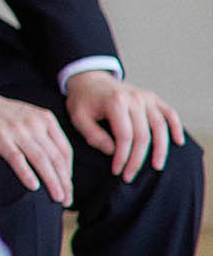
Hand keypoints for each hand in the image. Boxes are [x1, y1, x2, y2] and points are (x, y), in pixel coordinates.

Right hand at [0, 90, 72, 203]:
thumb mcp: (28, 116)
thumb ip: (43, 133)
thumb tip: (56, 163)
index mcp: (45, 119)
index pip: (65, 150)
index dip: (68, 172)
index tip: (67, 186)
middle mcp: (34, 123)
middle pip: (55, 158)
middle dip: (64, 182)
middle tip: (67, 200)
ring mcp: (17, 130)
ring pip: (41, 160)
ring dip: (52, 181)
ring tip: (57, 197)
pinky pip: (17, 158)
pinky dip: (27, 173)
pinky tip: (33, 186)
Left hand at [65, 70, 184, 180]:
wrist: (90, 81)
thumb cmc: (83, 101)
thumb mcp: (78, 117)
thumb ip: (93, 135)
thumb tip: (113, 151)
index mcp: (115, 102)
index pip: (124, 137)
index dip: (122, 157)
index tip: (117, 171)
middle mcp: (134, 98)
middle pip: (143, 135)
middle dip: (137, 159)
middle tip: (130, 175)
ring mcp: (146, 97)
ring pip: (160, 127)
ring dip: (161, 149)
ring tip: (157, 166)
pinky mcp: (153, 98)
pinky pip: (170, 113)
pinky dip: (176, 127)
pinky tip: (178, 142)